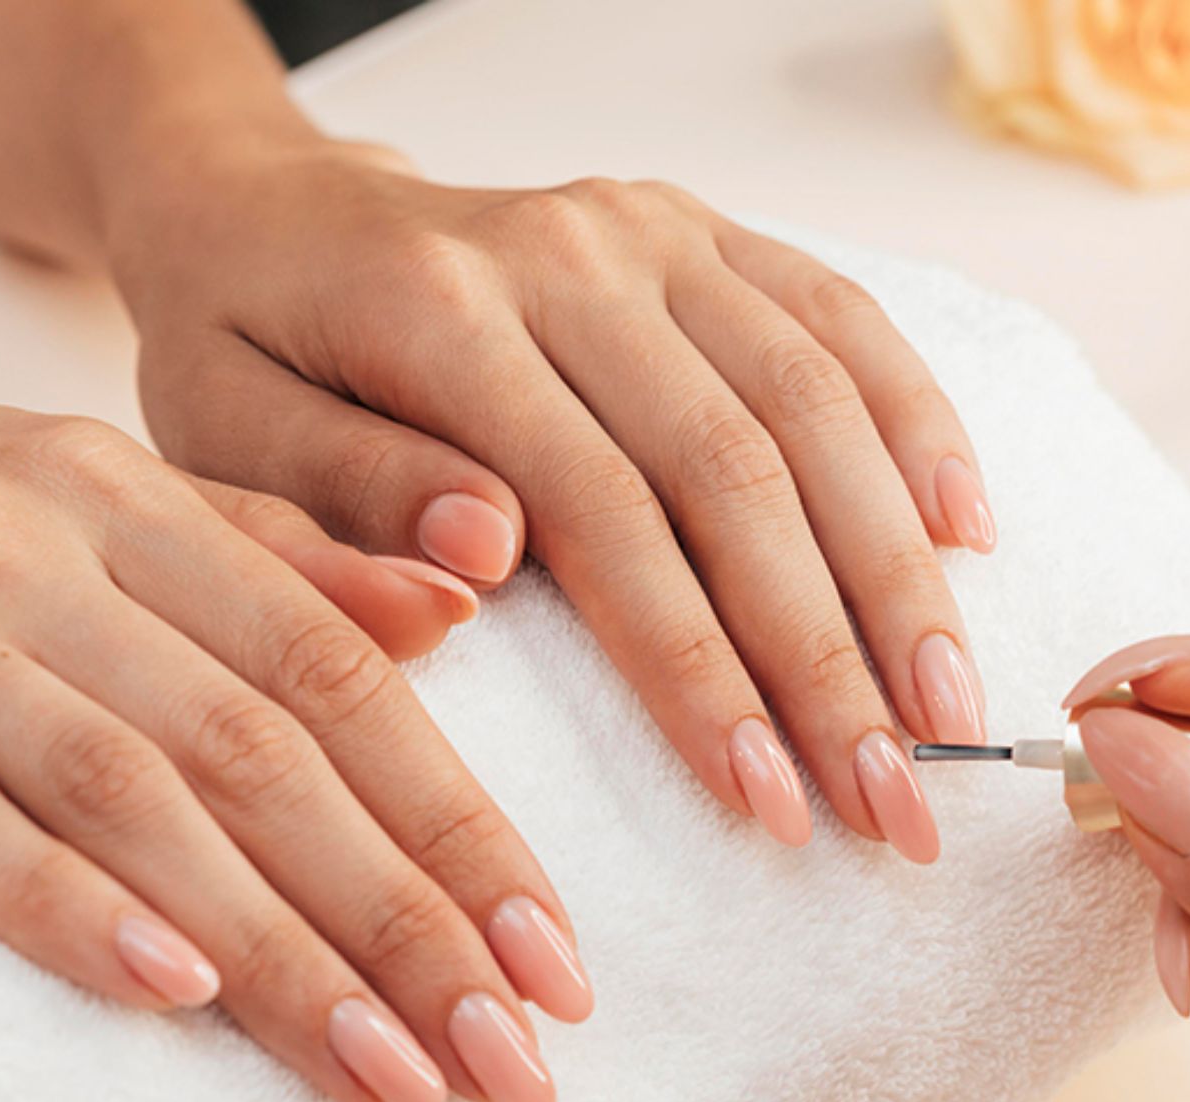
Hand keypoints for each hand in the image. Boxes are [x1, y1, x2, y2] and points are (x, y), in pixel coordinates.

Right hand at [0, 407, 591, 1101]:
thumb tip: (456, 615)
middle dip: (403, 916)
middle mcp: (31, 542)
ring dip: (273, 946)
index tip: (555, 958)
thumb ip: (269, 562)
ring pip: (127, 792)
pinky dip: (54, 901)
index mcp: (128, 500)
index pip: (337, 676)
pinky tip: (168, 993)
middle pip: (261, 748)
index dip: (460, 822)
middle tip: (509, 1059)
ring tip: (388, 1072)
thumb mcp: (88, 514)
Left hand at [106, 129, 996, 862]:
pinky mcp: (702, 232)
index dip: (703, 670)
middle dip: (833, 655)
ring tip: (951, 715)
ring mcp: (650, 232)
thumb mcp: (223, 440)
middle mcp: (570, 252)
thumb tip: (488, 558)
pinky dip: (916, 425)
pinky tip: (966, 534)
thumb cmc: (241, 351)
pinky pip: (841, 318)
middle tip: (900, 802)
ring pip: (816, 403)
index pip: (605, 515)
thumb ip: (344, 502)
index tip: (774, 805)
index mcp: (440, 312)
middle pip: (740, 469)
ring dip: (897, 570)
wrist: (269, 208)